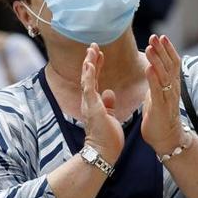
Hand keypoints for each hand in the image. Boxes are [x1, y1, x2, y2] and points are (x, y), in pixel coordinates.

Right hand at [80, 44, 124, 162]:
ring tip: (91, 49)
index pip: (95, 80)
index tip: (99, 53)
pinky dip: (89, 73)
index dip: (97, 66)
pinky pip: (89, 86)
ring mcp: (89, 103)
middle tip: (94, 45)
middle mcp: (89, 101)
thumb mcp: (110, 117)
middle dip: (91, 60)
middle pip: (88, 76)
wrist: (103, 152)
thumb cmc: (107, 138)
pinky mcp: (91, 106)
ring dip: (89, 62)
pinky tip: (90, 62)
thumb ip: (108, 104)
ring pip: (87, 78)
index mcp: (94, 103)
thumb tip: (109, 92)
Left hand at [142, 34, 186, 155]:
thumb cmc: (161, 116)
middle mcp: (173, 89)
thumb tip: (153, 68)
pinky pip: (157, 91)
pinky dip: (153, 79)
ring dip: (157, 60)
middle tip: (155, 36)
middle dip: (162, 50)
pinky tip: (148, 68)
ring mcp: (168, 98)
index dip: (167, 49)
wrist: (167, 139)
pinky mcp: (160, 108)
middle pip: (170, 65)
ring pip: (164, 75)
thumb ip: (157, 81)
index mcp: (172, 85)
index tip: (160, 37)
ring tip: (149, 47)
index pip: (172, 63)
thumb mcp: (158, 94)